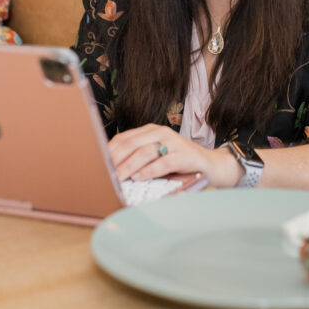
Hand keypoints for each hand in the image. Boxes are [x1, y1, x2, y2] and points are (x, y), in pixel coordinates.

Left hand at [107, 124, 241, 187]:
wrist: (211, 165)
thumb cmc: (180, 164)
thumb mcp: (157, 157)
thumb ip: (138, 158)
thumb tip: (112, 171)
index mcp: (151, 131)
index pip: (124, 138)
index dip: (109, 151)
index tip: (97, 164)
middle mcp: (161, 132)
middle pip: (131, 143)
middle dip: (116, 159)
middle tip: (104, 173)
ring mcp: (174, 142)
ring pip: (145, 152)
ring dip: (129, 166)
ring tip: (118, 177)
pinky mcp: (185, 155)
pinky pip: (164, 162)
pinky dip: (150, 170)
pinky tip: (140, 178)